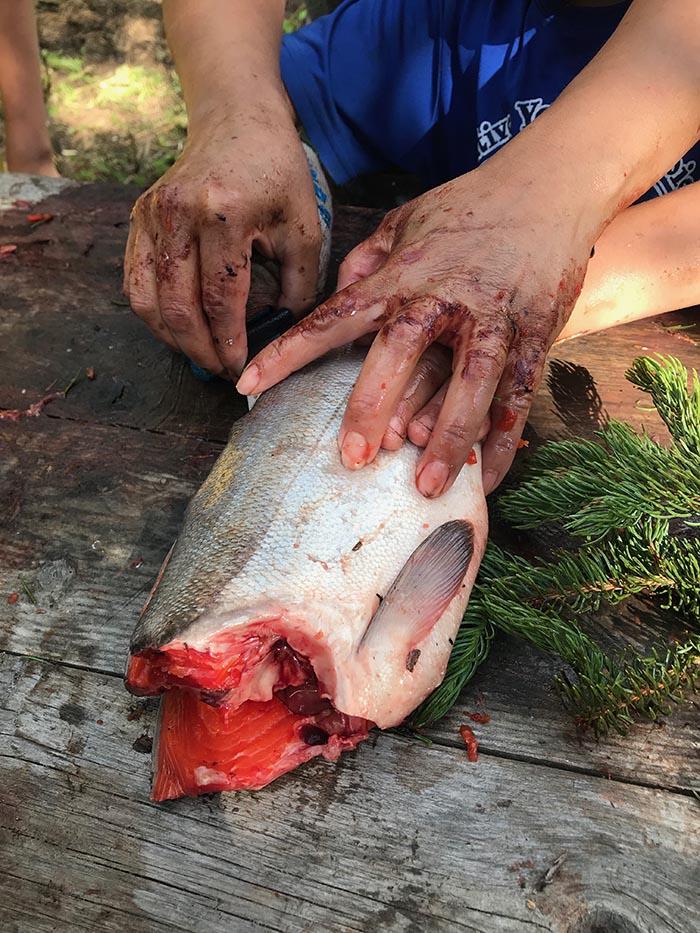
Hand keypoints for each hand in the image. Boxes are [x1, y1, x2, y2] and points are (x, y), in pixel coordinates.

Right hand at [124, 107, 320, 376]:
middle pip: (178, 307)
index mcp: (222, 214)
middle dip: (201, 351)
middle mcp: (178, 214)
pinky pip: (135, 282)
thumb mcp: (303, 226)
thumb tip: (285, 337)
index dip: (229, 342)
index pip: (219, 298)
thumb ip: (299, 286)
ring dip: (173, 339)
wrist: (236, 119)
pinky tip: (180, 328)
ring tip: (202, 356)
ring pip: (148, 301)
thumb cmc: (276, 172)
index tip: (241, 369)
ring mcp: (151, 215)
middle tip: (222, 372)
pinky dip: (154, 314)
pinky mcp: (139, 218)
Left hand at [237, 163, 593, 494]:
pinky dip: (502, 443)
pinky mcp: (534, 337)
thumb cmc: (469, 209)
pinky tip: (483, 480)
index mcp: (402, 272)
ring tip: (426, 486)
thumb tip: (336, 292)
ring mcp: (493, 319)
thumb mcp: (407, 219)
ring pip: (470, 384)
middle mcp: (443, 297)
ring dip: (447, 437)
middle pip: (401, 352)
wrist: (552, 188)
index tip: (247, 386)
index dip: (287, 351)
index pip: (334, 315)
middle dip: (373, 405)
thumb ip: (366, 258)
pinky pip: (517, 398)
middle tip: (353, 457)